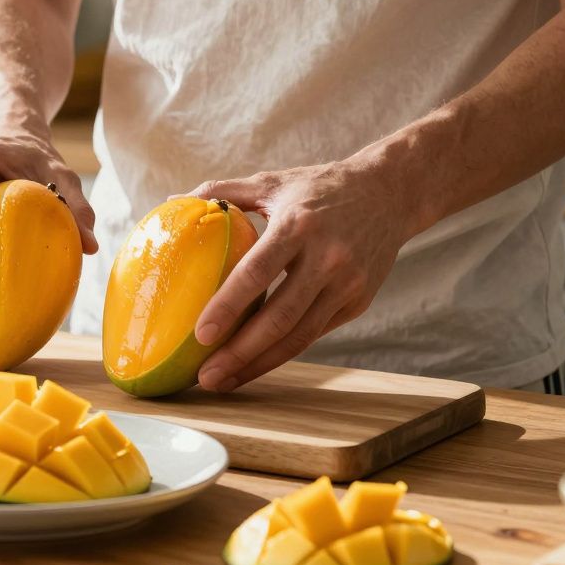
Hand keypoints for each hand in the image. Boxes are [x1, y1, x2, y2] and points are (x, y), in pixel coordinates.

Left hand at [186, 160, 416, 391]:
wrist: (391, 192)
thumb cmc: (320, 187)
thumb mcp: (273, 182)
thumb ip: (223, 191)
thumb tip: (173, 203)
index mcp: (299, 225)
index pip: (258, 271)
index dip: (229, 305)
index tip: (200, 334)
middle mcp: (327, 258)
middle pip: (279, 317)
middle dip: (240, 353)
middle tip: (204, 376)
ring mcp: (347, 284)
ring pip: (299, 336)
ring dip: (259, 364)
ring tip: (223, 381)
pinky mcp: (358, 302)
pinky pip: (314, 334)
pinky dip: (282, 353)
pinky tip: (253, 365)